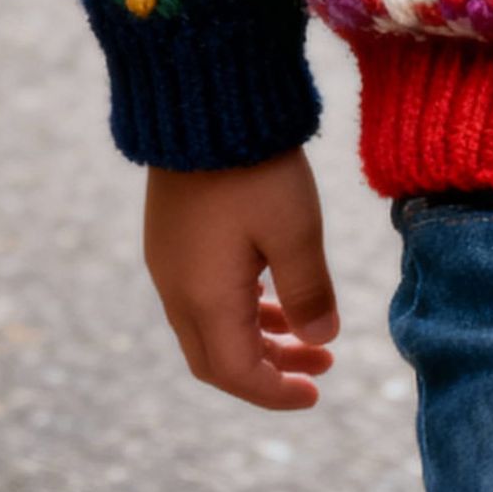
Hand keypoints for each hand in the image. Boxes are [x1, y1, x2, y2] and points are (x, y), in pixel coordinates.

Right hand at [145, 148, 338, 407]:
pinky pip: (202, 293)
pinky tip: (273, 288)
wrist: (202, 97)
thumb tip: (323, 340)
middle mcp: (177, 289)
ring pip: (210, 325)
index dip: (276, 393)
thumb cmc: (253, 165)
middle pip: (218, 358)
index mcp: (205, 299)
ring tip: (309, 330)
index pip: (237, 373)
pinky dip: (241, 306)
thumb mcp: (295, 228)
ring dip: (259, 336)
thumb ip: (308, 290)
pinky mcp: (171, 234)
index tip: (316, 394)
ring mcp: (169, 260)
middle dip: (270, 370)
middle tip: (320, 367)